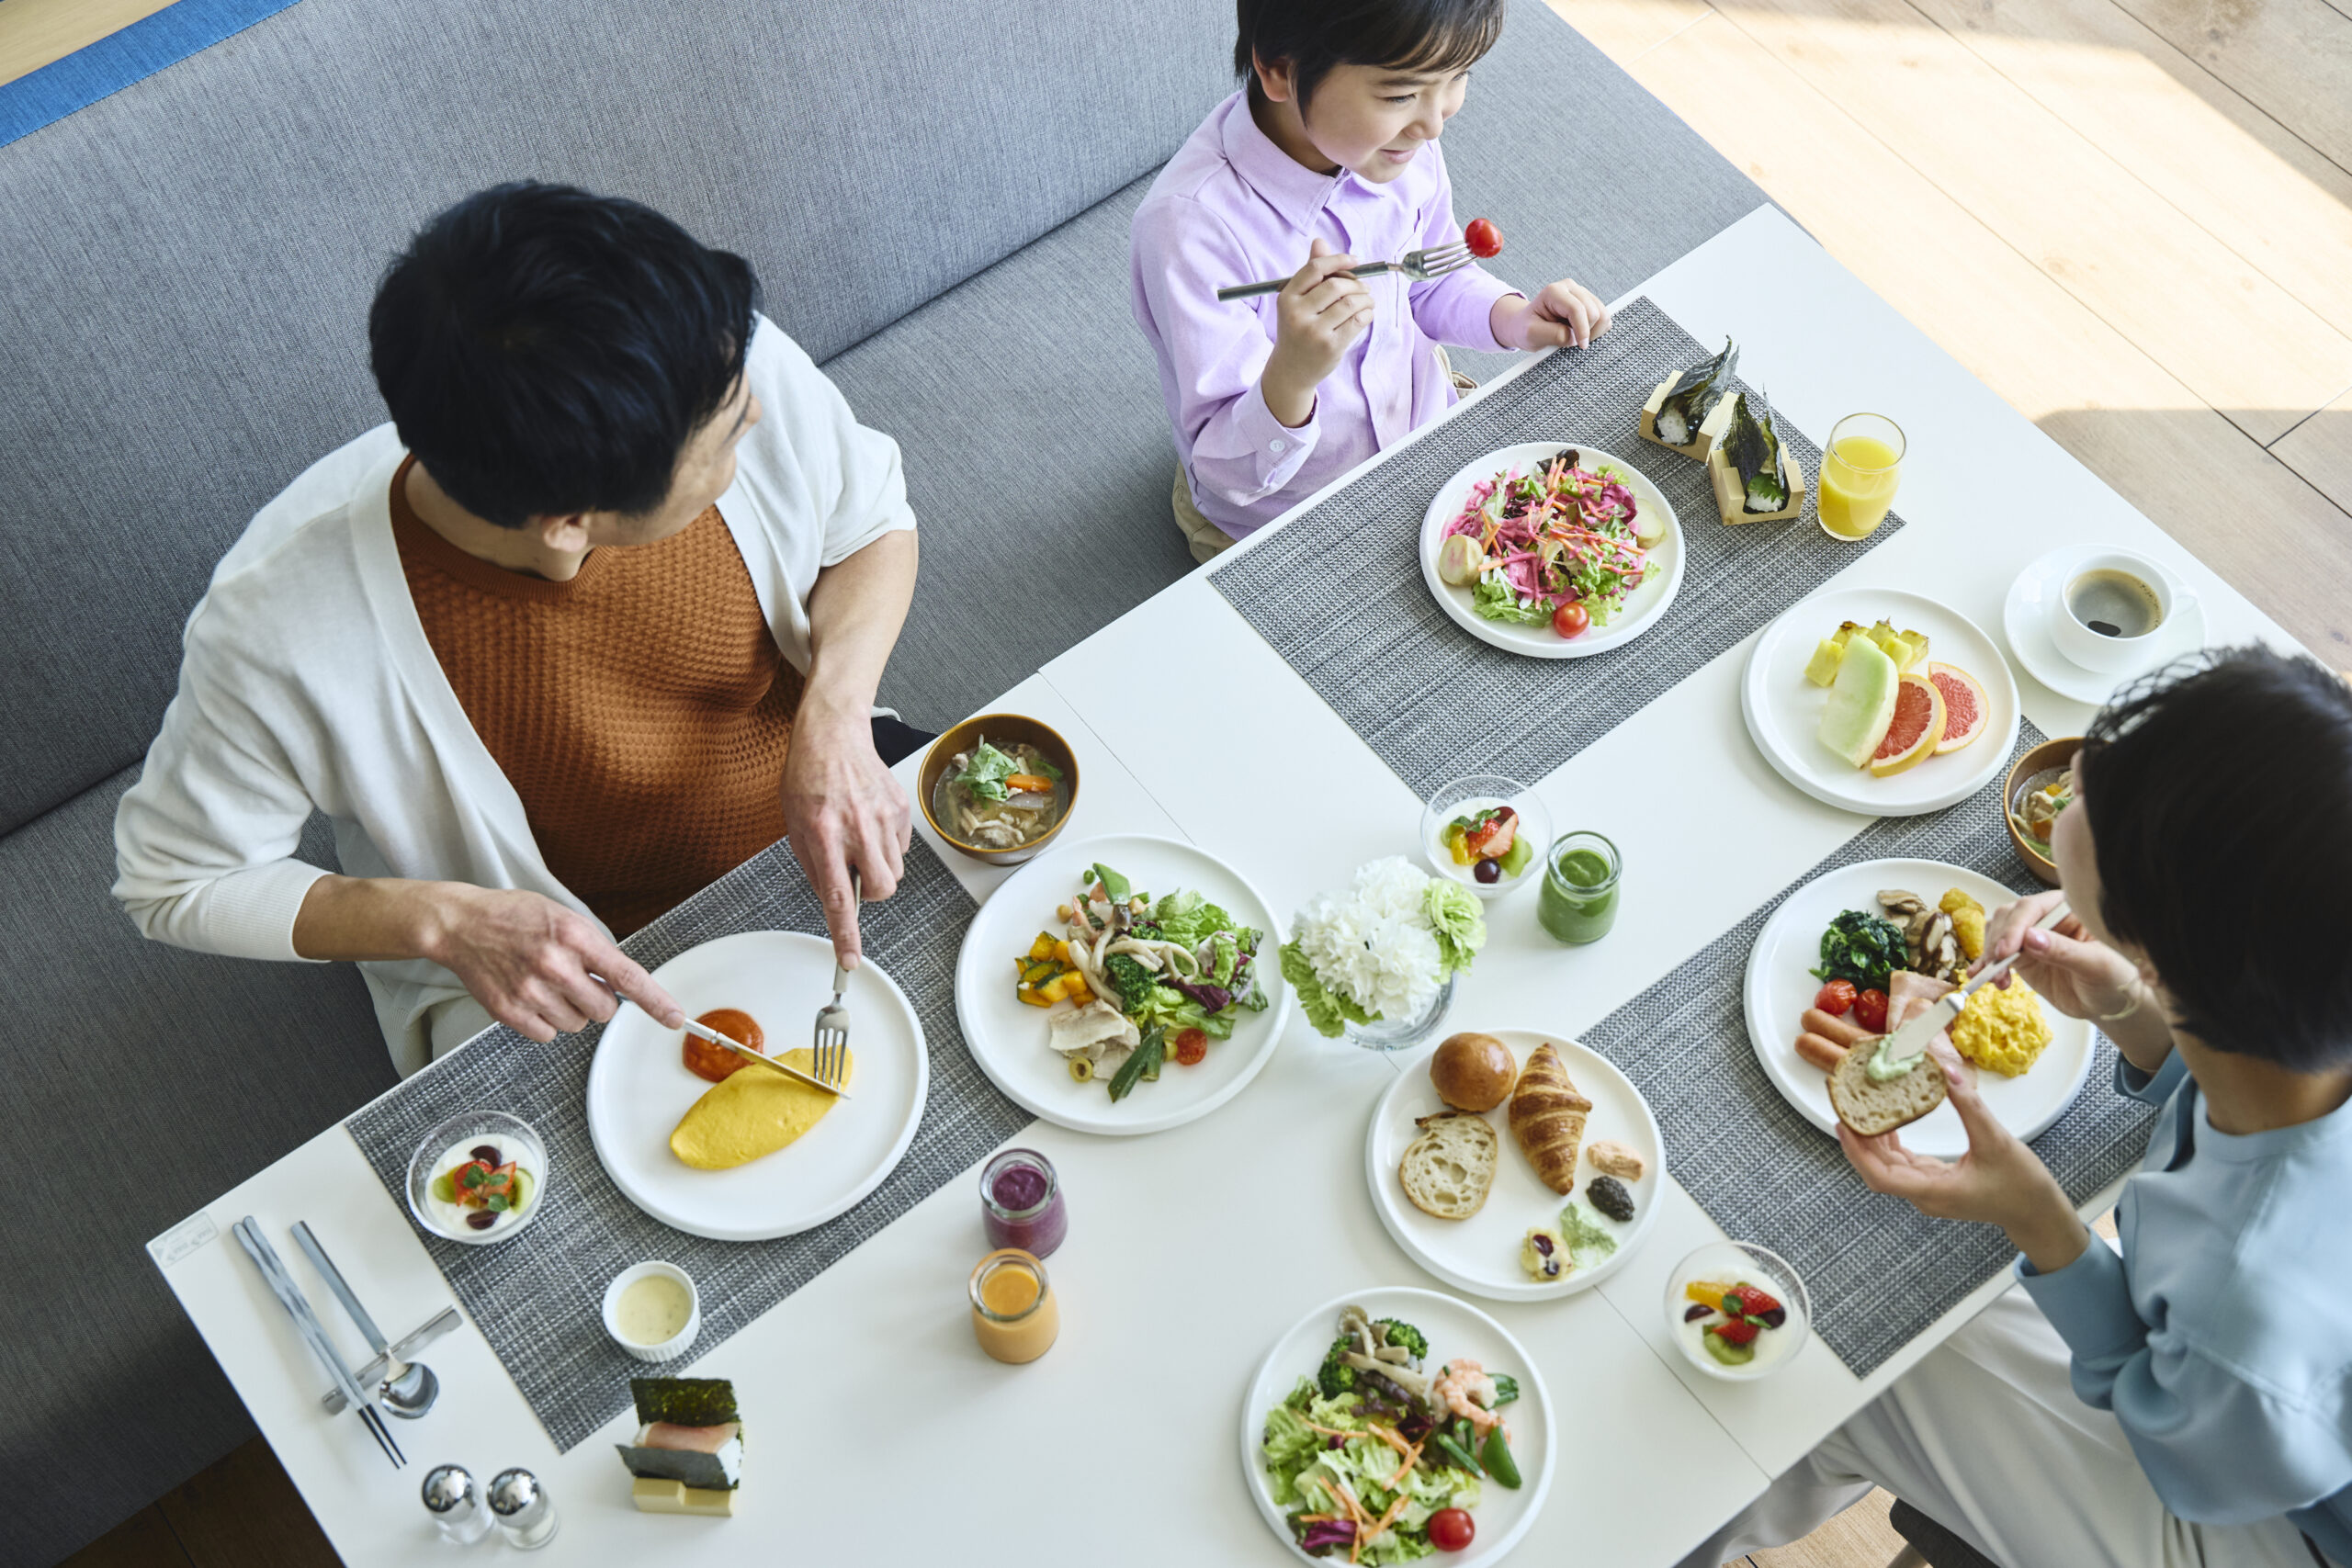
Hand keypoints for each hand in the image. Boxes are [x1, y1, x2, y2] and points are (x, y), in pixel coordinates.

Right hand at [422, 885, 681, 1042]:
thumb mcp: (564, 918)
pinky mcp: (509, 1011)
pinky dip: (545, 1022)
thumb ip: (594, 949)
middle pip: (603, 1010)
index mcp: (575, 936)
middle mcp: (555, 965)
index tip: (675, 1018)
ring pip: (577, 1025)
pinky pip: (548, 1035)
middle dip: (597, 1000)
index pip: (626, 976)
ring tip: (546, 984)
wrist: (462, 924)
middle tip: (575, 981)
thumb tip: (620, 984)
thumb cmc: (516, 917)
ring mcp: (530, 991)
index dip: (655, 1001)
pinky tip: (530, 997)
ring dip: (570, 1010)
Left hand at [781, 700, 911, 968]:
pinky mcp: (901, 808)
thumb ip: (815, 865)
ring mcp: (884, 817)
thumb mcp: (795, 825)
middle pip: (881, 890)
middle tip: (855, 874)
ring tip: (859, 839)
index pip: (839, 897)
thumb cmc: (808, 777)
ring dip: (878, 867)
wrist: (832, 734)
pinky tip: (870, 822)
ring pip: (894, 871)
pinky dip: (888, 845)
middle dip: (871, 893)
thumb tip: (834, 898)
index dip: (845, 935)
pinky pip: (903, 847)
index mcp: (823, 834)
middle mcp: (857, 828)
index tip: (850, 961)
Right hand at [1261, 239, 1374, 427]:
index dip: (1339, 260)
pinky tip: (1366, 313)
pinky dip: (1367, 313)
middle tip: (1364, 288)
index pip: (1315, 268)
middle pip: (1336, 286)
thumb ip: (1310, 274)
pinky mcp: (1330, 347)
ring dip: (1365, 298)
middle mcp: (1297, 314)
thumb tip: (1320, 242)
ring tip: (1368, 301)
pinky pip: (1357, 321)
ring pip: (1350, 303)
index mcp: (1286, 297)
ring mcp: (1313, 332)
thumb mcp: (1297, 301)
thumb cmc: (1298, 329)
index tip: (1355, 261)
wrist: (1291, 370)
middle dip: (1356, 283)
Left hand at [1493, 280, 1610, 350]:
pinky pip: (1604, 317)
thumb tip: (1575, 337)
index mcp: (1554, 292)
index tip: (1581, 346)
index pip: (1577, 309)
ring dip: (1594, 331)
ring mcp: (1581, 293)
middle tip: (1574, 344)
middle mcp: (1570, 287)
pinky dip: (1598, 330)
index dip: (1582, 330)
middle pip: (1594, 312)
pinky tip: (1583, 334)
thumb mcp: (1532, 334)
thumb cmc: (1527, 329)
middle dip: (1588, 332)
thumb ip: (1553, 335)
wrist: (1526, 325)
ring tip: (1578, 340)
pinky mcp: (1589, 302)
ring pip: (1603, 314)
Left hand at [1838, 1045, 2088, 1270]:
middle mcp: (1925, 1195)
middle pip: (1877, 1170)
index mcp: (1934, 1192)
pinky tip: (1888, 1119)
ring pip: (1888, 1166)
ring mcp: (1928, 1191)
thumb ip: (1970, 1106)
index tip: (1842, 1124)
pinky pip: (1902, 1163)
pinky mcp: (1935, 1183)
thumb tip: (1948, 1071)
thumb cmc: (2021, 1184)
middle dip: (1857, 1140)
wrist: (2038, 1212)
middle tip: (1844, 1105)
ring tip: (1859, 1106)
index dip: (1857, 1152)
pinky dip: (1891, 1142)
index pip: (1881, 1177)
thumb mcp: (1997, 1140)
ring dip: (1872, 1139)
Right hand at [1975, 889, 2142, 1022]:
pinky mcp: (2023, 956)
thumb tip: (2030, 938)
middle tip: (1997, 967)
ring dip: (1990, 954)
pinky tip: (1980, 976)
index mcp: (2068, 909)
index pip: (2032, 907)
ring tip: (1997, 979)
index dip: (2015, 927)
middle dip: (1998, 941)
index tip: (2005, 951)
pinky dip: (1986, 965)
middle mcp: (2047, 918)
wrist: (2112, 1004)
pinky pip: (1996, 954)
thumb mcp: (2097, 965)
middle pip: (2009, 917)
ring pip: (1997, 932)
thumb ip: (2065, 950)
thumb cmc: (2115, 979)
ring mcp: (2032, 936)